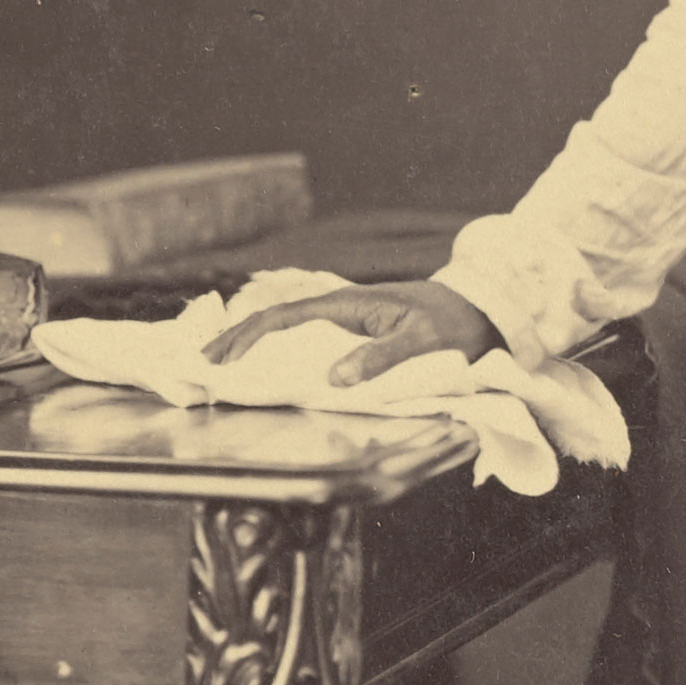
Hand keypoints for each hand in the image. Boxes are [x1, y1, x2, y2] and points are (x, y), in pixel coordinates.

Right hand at [204, 270, 501, 383]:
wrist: (480, 311)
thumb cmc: (454, 325)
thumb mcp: (422, 342)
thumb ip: (381, 358)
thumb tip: (333, 379)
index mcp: (348, 305)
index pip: (284, 316)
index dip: (249, 336)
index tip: (223, 359)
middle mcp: (341, 309)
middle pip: (276, 320)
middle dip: (238, 338)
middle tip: (205, 362)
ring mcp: (346, 320)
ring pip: (288, 328)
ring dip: (254, 343)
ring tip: (224, 363)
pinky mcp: (355, 333)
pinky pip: (307, 338)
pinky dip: (280, 349)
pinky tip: (269, 365)